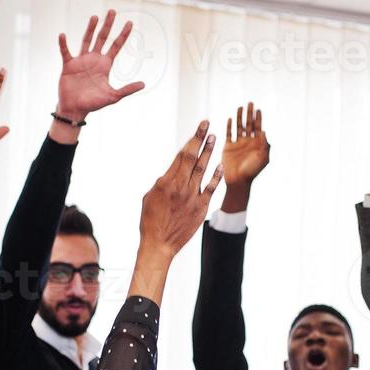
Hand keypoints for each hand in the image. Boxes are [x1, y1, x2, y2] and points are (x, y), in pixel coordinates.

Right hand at [56, 10, 145, 122]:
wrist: (75, 109)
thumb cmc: (94, 104)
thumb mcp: (113, 96)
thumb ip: (127, 89)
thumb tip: (143, 84)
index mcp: (105, 65)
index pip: (116, 46)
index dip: (123, 35)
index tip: (130, 22)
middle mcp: (94, 59)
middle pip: (102, 38)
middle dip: (108, 25)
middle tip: (113, 11)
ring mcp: (81, 60)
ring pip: (86, 40)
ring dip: (90, 29)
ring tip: (95, 17)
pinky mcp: (68, 65)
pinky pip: (65, 52)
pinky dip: (63, 44)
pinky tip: (62, 35)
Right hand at [138, 121, 222, 258]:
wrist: (159, 244)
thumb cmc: (150, 221)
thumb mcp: (150, 197)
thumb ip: (163, 182)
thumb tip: (172, 172)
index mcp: (166, 182)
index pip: (182, 155)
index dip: (192, 139)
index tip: (200, 127)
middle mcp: (180, 187)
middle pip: (193, 157)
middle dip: (201, 139)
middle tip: (208, 125)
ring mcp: (192, 197)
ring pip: (203, 169)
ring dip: (209, 152)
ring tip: (214, 138)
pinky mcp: (201, 207)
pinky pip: (211, 188)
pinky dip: (216, 176)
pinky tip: (220, 165)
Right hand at [222, 102, 269, 186]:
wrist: (238, 181)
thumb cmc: (252, 171)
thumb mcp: (262, 158)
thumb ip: (265, 145)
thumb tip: (265, 132)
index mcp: (257, 144)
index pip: (258, 128)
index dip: (258, 118)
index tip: (258, 109)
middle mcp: (248, 142)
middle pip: (249, 124)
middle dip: (249, 114)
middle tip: (250, 103)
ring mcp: (238, 144)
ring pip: (239, 127)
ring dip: (239, 117)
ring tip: (240, 107)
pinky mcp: (228, 147)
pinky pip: (229, 134)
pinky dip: (229, 127)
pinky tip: (230, 119)